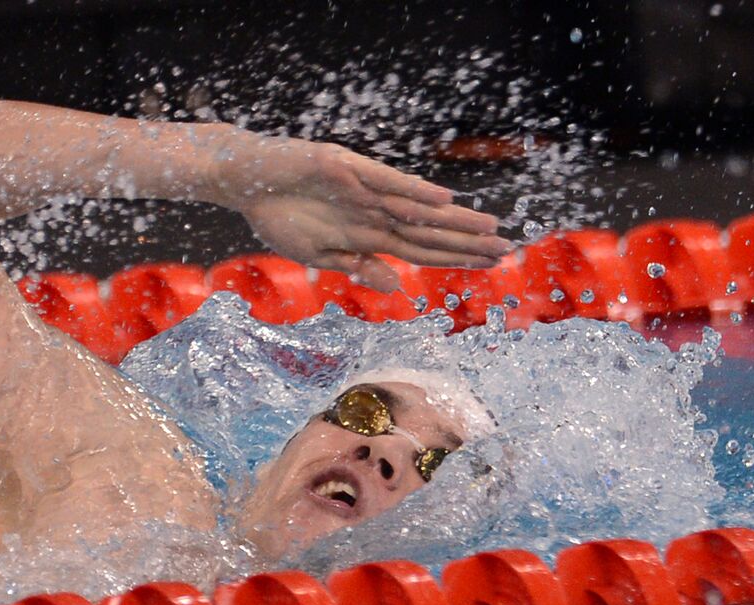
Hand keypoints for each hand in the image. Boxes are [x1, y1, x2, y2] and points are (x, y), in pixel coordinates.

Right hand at [216, 134, 511, 291]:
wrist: (247, 181)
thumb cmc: (279, 217)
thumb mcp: (318, 254)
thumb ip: (357, 266)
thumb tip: (395, 286)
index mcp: (369, 234)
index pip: (422, 249)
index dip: (455, 258)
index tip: (488, 265)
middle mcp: (375, 211)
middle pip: (429, 230)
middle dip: (467, 241)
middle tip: (507, 249)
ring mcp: (363, 190)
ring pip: (416, 208)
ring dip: (451, 219)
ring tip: (489, 228)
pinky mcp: (345, 169)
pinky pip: (384, 182)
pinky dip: (412, 191)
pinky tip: (442, 199)